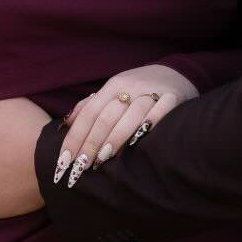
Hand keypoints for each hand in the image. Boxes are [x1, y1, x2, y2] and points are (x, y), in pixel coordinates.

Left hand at [54, 65, 196, 185]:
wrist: (177, 74)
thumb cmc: (139, 89)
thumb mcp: (114, 91)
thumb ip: (90, 106)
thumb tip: (65, 124)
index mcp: (113, 85)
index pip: (89, 113)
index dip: (75, 137)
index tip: (64, 161)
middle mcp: (131, 86)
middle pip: (106, 117)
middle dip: (90, 144)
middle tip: (79, 167)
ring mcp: (152, 92)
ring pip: (130, 116)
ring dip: (114, 139)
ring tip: (101, 160)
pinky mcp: (173, 98)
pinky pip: (160, 112)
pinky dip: (148, 126)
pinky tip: (137, 143)